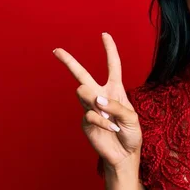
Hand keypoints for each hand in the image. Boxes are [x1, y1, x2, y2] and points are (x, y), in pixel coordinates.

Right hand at [53, 33, 142, 169]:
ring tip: (107, 113)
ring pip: (83, 92)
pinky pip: (90, 114)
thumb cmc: (131, 134)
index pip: (113, 66)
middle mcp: (101, 95)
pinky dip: (103, 121)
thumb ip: (117, 107)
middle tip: (57, 50)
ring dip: (95, 100)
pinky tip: (111, 128)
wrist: (124, 154)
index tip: (104, 35)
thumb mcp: (132, 119)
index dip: (110, 50)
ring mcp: (91, 108)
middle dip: (69, 62)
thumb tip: (97, 99)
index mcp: (115, 90)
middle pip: (82, 74)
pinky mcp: (85, 121)